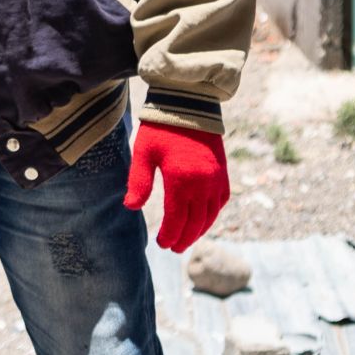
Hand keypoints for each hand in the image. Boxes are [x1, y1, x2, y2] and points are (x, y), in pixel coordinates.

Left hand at [123, 121, 229, 252]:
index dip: (170, 234)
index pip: (176, 218)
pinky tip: (202, 221)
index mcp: (181, 180)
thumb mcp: (144, 154)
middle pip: (195, 222)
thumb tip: (131, 208)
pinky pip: (220, 202)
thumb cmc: (161, 129)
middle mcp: (203, 183)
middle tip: (174, 249)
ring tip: (186, 240)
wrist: (189, 106)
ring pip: (210, 215)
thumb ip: (139, 182)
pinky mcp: (223, 174)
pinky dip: (212, 216)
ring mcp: (216, 179)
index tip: (162, 244)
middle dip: (184, 238)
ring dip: (199, 231)